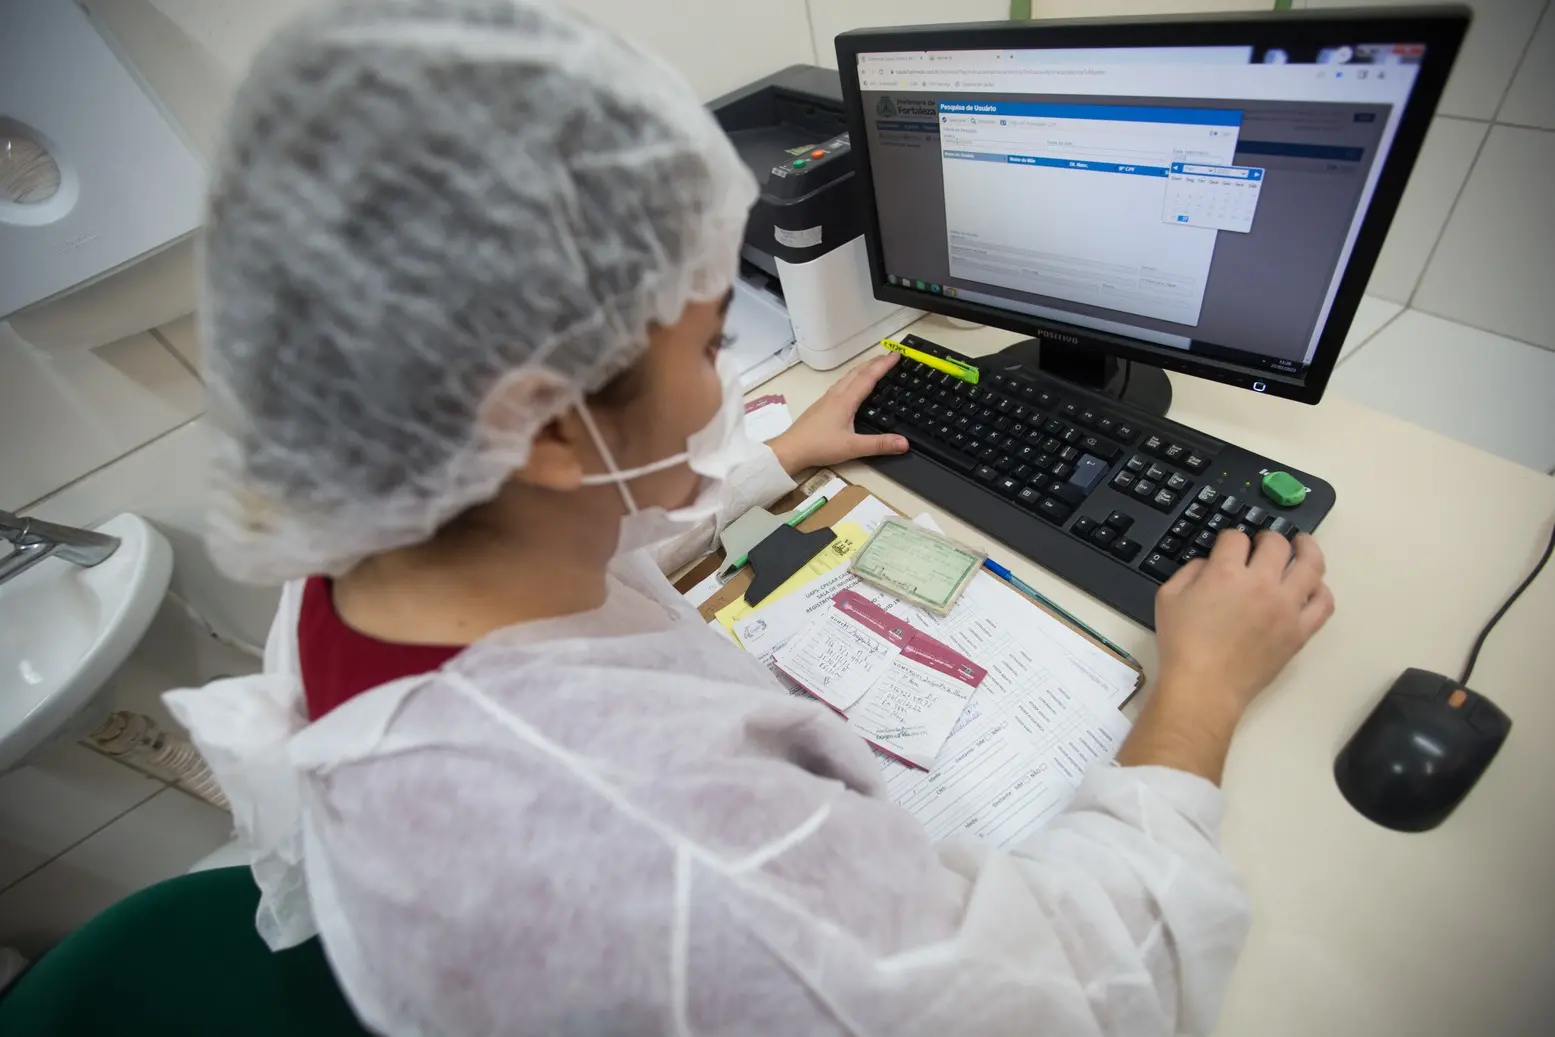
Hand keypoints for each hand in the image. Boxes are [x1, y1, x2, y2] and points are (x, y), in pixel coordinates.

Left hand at [769, 353, 909, 474]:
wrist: (790, 449)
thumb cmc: (819, 446)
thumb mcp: (852, 447)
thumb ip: (879, 445)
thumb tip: (904, 443)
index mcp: (845, 401)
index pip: (868, 377)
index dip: (884, 365)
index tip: (896, 355)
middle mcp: (836, 395)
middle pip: (857, 372)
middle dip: (874, 362)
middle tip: (889, 357)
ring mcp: (826, 399)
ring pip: (847, 377)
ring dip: (862, 369)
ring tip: (873, 366)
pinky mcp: (821, 405)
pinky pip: (840, 384)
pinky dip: (852, 378)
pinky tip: (851, 385)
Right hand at [1155, 530, 1334, 711]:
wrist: (1204, 687)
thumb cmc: (1182, 645)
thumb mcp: (1168, 597)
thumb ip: (1190, 571)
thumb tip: (1208, 563)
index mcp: (1226, 573)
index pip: (1236, 538)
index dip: (1230, 537)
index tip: (1228, 546)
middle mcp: (1261, 584)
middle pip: (1277, 544)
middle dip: (1267, 537)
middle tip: (1263, 542)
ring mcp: (1286, 607)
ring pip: (1311, 565)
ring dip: (1307, 549)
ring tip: (1302, 545)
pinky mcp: (1300, 631)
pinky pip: (1324, 603)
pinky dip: (1321, 589)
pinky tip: (1313, 586)